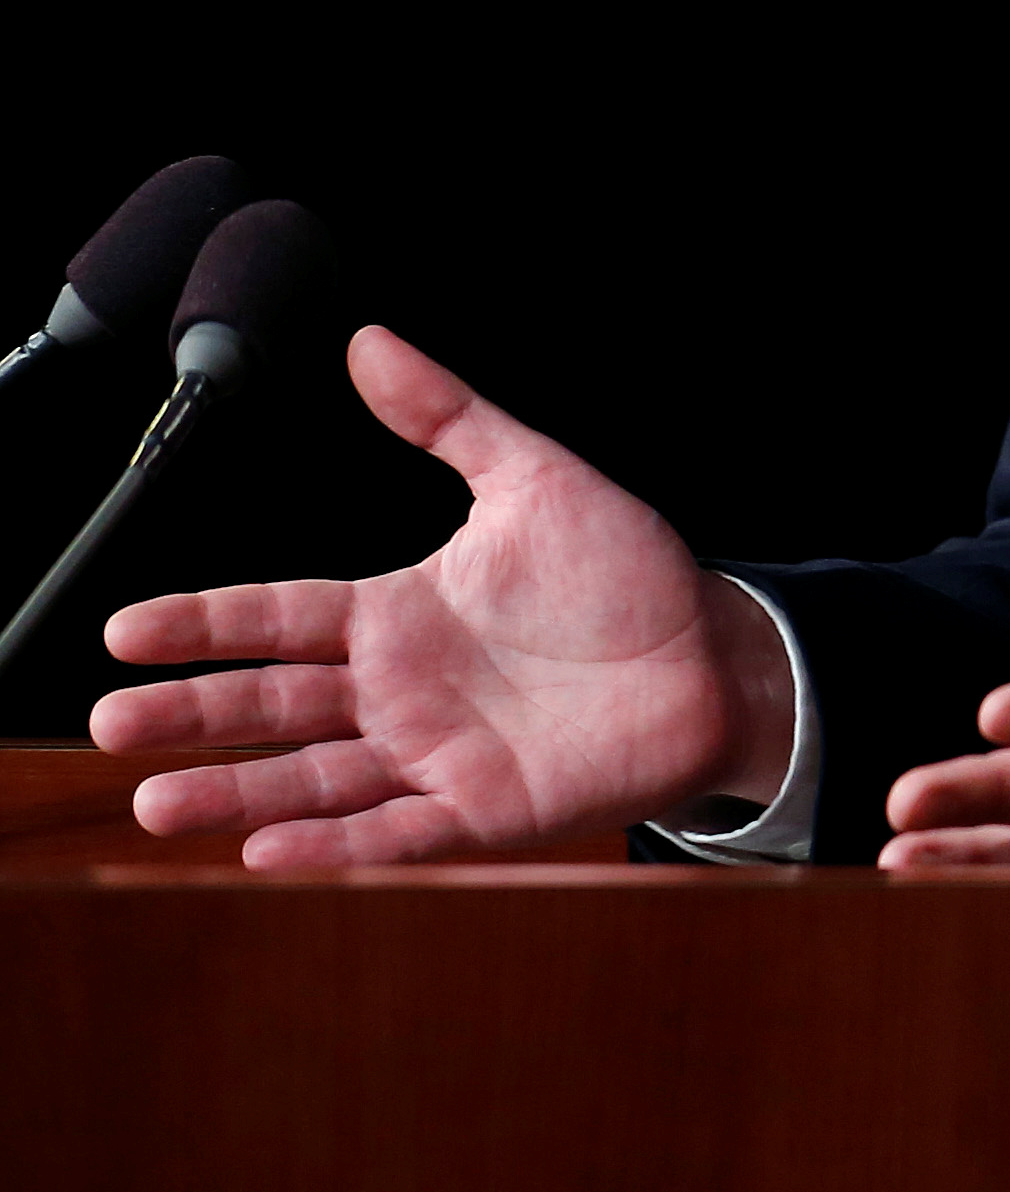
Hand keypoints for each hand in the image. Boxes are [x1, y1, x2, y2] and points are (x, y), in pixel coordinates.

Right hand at [92, 327, 792, 864]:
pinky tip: (270, 849)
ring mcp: (435, 753)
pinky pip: (396, 831)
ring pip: (312, 777)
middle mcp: (399, 689)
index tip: (124, 628)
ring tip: (155, 804)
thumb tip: (372, 342)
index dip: (201, 624)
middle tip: (113, 724)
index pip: (276, 616)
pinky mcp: (483, 809)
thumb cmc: (627, 578)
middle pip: (271, 701)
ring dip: (235, 791)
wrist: (715, 657)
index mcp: (397, 614)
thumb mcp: (536, 480)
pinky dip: (335, 843)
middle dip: (190, 714)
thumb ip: (449, 417)